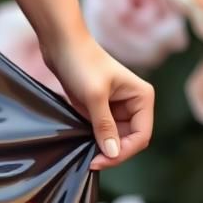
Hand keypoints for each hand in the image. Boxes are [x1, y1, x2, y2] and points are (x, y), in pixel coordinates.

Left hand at [40, 31, 154, 170]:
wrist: (59, 41)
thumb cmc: (80, 62)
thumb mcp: (94, 96)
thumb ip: (104, 125)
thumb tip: (112, 153)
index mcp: (142, 98)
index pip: (141, 136)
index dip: (123, 151)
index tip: (100, 160)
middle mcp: (133, 103)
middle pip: (128, 139)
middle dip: (112, 151)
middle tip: (90, 161)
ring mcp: (115, 105)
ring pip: (114, 136)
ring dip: (102, 146)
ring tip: (85, 154)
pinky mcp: (98, 106)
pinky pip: (100, 129)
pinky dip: (92, 137)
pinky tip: (81, 143)